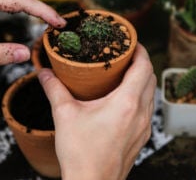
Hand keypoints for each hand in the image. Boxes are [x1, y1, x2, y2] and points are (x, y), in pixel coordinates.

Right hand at [38, 43, 155, 179]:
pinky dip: (142, 95)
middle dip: (141, 62)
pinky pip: (148, 108)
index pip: (144, 67)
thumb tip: (44, 73)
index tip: (132, 42)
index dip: (140, 50)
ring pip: (151, 93)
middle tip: (126, 55)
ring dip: (143, 79)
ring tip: (126, 73)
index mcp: (126, 103)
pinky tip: (126, 98)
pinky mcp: (142, 136)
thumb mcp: (64, 115)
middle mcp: (141, 113)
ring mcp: (144, 126)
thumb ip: (54, 89)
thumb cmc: (81, 153)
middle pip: (150, 77)